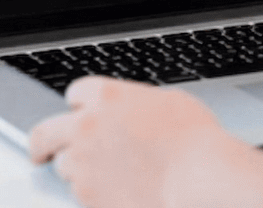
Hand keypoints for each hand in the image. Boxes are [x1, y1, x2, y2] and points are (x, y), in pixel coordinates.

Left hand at [29, 77, 224, 207]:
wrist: (194, 175)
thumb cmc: (191, 137)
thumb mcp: (165, 100)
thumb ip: (133, 103)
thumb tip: (125, 113)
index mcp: (108, 95)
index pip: (75, 92)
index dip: (81, 104)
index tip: (82, 113)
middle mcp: (87, 126)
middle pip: (44, 132)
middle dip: (45, 142)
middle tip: (45, 149)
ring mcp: (82, 162)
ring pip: (63, 164)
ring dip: (77, 165)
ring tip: (107, 170)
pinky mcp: (85, 194)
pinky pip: (77, 190)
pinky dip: (92, 189)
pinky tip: (117, 186)